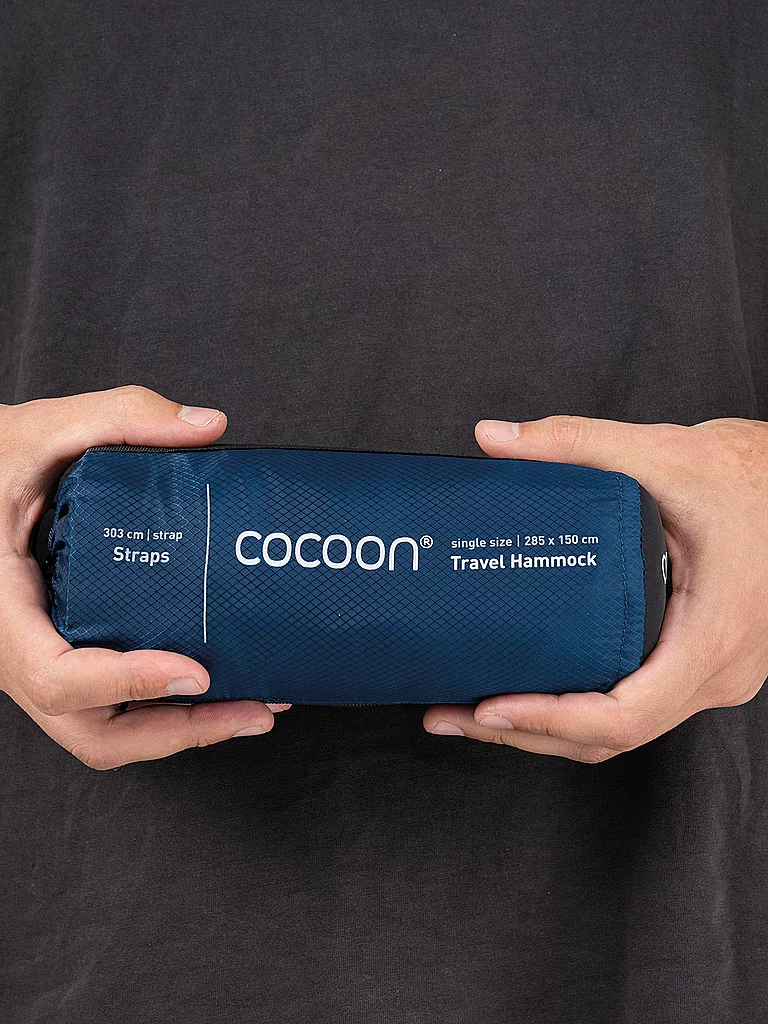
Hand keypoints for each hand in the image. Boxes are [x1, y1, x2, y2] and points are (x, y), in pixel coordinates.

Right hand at [0, 385, 288, 769]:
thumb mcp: (38, 430)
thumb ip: (119, 416)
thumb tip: (208, 426)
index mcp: (4, 611)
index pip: (56, 677)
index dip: (127, 682)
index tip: (196, 670)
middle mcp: (21, 653)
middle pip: (93, 733)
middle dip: (180, 732)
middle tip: (256, 710)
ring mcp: (45, 662)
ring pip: (106, 732)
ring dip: (182, 731)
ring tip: (257, 707)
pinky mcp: (68, 654)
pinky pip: (114, 706)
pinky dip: (167, 707)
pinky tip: (223, 682)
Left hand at [424, 414, 767, 761]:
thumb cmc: (743, 477)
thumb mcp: (660, 451)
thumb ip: (574, 441)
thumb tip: (492, 438)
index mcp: (711, 636)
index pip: (625, 715)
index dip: (551, 721)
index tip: (489, 709)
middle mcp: (715, 673)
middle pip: (610, 736)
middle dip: (524, 732)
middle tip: (451, 714)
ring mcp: (710, 676)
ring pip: (621, 730)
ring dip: (545, 729)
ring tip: (469, 711)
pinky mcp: (696, 666)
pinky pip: (634, 707)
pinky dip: (577, 709)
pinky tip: (527, 689)